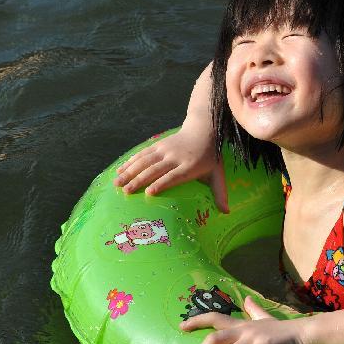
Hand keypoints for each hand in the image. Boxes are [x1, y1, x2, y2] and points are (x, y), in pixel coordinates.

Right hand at [113, 122, 228, 212]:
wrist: (203, 130)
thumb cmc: (211, 157)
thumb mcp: (218, 174)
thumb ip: (220, 193)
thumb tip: (226, 213)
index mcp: (190, 166)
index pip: (174, 176)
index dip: (161, 183)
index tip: (149, 193)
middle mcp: (175, 157)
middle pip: (155, 169)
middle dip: (139, 180)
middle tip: (125, 192)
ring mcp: (165, 149)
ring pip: (144, 161)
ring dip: (129, 171)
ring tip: (117, 183)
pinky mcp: (158, 145)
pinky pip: (142, 153)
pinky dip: (130, 161)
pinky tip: (120, 169)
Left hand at [179, 296, 313, 343]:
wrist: (304, 333)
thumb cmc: (283, 330)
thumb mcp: (265, 318)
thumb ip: (254, 310)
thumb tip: (247, 299)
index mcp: (241, 324)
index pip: (214, 318)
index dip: (196, 321)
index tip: (181, 327)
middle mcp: (244, 329)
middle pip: (214, 338)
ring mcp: (254, 337)